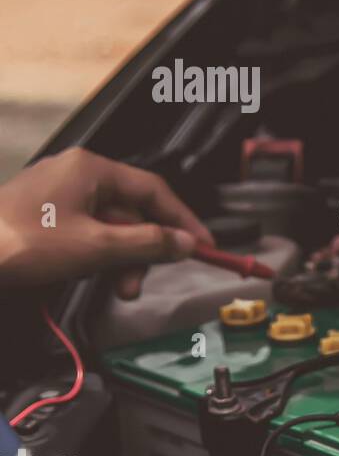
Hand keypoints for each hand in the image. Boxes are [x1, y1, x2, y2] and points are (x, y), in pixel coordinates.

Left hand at [0, 147, 211, 299]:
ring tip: (116, 286)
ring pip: (109, 226)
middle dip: (143, 250)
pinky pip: (86, 233)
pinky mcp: (42, 217)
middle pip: (132, 212)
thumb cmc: (19, 242)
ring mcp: (57, 196)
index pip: (154, 190)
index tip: (203, 245)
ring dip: (120, 259)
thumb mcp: (96, 246)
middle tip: (143, 280)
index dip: (183, 220)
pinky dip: (96, 256)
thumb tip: (185, 243)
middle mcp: (75, 175)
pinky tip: (91, 276)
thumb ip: (148, 244)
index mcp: (90, 169)